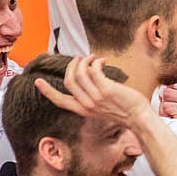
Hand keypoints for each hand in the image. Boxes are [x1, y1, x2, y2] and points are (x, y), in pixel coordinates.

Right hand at [34, 56, 155, 126]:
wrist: (138, 117)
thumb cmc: (124, 111)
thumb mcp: (102, 108)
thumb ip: (92, 98)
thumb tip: (88, 78)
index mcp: (83, 110)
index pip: (60, 101)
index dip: (47, 91)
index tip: (37, 82)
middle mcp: (86, 104)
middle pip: (68, 81)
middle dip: (72, 66)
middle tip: (80, 59)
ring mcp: (95, 97)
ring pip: (79, 73)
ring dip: (84, 61)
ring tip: (93, 58)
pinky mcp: (105, 89)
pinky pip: (93, 70)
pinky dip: (96, 62)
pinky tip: (102, 61)